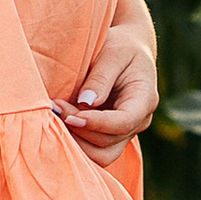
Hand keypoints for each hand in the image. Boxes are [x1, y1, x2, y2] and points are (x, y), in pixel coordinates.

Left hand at [59, 13, 155, 155]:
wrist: (129, 49)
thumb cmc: (121, 46)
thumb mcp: (113, 51)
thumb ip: (101, 77)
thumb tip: (86, 103)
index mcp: (145, 99)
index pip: (123, 122)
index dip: (96, 123)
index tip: (70, 115)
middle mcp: (139, 121)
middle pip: (109, 142)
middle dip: (80, 129)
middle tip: (55, 106)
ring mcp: (125, 131)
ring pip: (101, 154)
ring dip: (76, 141)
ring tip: (57, 114)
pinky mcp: (111, 134)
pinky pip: (94, 149)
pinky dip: (76, 141)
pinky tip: (60, 122)